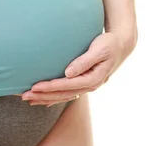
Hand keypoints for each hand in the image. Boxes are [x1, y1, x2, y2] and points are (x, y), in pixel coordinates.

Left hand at [21, 30, 136, 105]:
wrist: (121, 46)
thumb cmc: (110, 43)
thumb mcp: (100, 48)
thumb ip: (84, 61)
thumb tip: (68, 72)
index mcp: (94, 78)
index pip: (67, 85)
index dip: (50, 87)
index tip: (34, 86)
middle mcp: (90, 85)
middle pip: (63, 94)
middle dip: (43, 96)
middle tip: (24, 96)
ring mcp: (87, 86)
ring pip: (64, 96)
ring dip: (46, 99)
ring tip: (28, 100)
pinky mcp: (84, 83)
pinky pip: (67, 94)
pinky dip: (54, 98)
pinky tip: (43, 101)